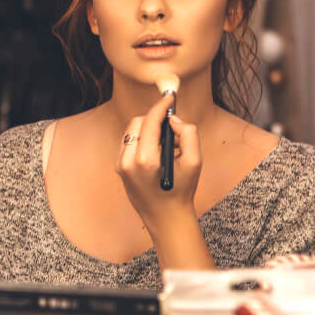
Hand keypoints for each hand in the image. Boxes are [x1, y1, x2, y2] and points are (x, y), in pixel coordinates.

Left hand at [116, 93, 202, 237]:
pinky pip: (129, 143)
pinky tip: (157, 153)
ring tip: (168, 146)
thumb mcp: (195, 163)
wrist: (165, 217)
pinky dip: (143, 141)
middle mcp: (128, 162)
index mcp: (145, 160)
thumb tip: (174, 120)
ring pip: (132, 132)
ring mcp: (121, 165)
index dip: (161, 106)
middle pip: (139, 123)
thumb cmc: (181, 191)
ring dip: (149, 130)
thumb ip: (188, 135)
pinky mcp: (119, 168)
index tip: (169, 97)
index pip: (150, 122)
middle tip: (173, 130)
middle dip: (155, 120)